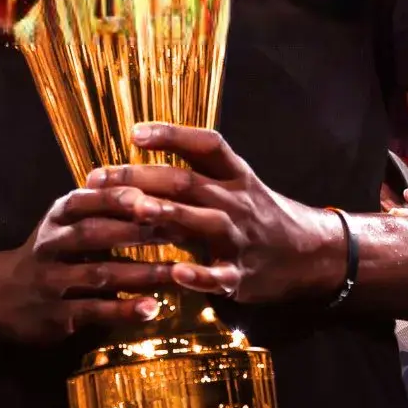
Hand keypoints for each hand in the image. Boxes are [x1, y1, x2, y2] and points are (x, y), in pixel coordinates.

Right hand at [0, 184, 182, 345]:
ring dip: (140, 274)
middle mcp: (51, 244)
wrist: (0, 295)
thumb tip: (149, 181)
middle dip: (135, 232)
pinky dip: (124, 309)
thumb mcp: (66, 221)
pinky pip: (94, 311)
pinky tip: (152, 309)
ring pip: (99, 274)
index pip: (87, 200)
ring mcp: (51, 281)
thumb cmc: (51, 250)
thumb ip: (100, 203)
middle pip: (93, 233)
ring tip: (175, 273)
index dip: (118, 198)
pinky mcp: (56, 315)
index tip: (153, 197)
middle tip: (177, 232)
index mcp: (57, 216)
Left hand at [85, 123, 337, 304]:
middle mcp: (237, 201)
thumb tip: (137, 159)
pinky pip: (219, 275)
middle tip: (99, 178)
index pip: (206, 145)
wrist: (308, 254)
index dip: (172, 135)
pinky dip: (199, 276)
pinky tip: (176, 274)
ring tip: (135, 210)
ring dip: (166, 214)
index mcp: (235, 174)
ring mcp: (240, 238)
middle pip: (187, 181)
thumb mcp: (234, 185)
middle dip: (141, 178)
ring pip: (200, 221)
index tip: (134, 132)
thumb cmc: (257, 214)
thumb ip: (192, 175)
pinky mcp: (242, 276)